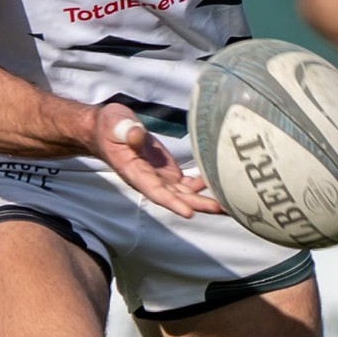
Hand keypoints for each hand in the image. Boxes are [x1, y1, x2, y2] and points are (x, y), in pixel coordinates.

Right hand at [89, 101, 220, 219]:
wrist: (107, 130)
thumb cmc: (109, 127)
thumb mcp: (115, 124)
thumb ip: (127, 131)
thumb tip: (137, 135)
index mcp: (135, 172)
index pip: (155, 192)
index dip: (172, 203)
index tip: (189, 213)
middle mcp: (150, 180)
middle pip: (176, 197)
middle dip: (199, 204)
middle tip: (224, 208)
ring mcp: (160, 177)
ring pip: (184, 193)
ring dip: (205, 199)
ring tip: (230, 203)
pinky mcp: (167, 171)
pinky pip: (186, 183)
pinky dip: (202, 185)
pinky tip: (219, 183)